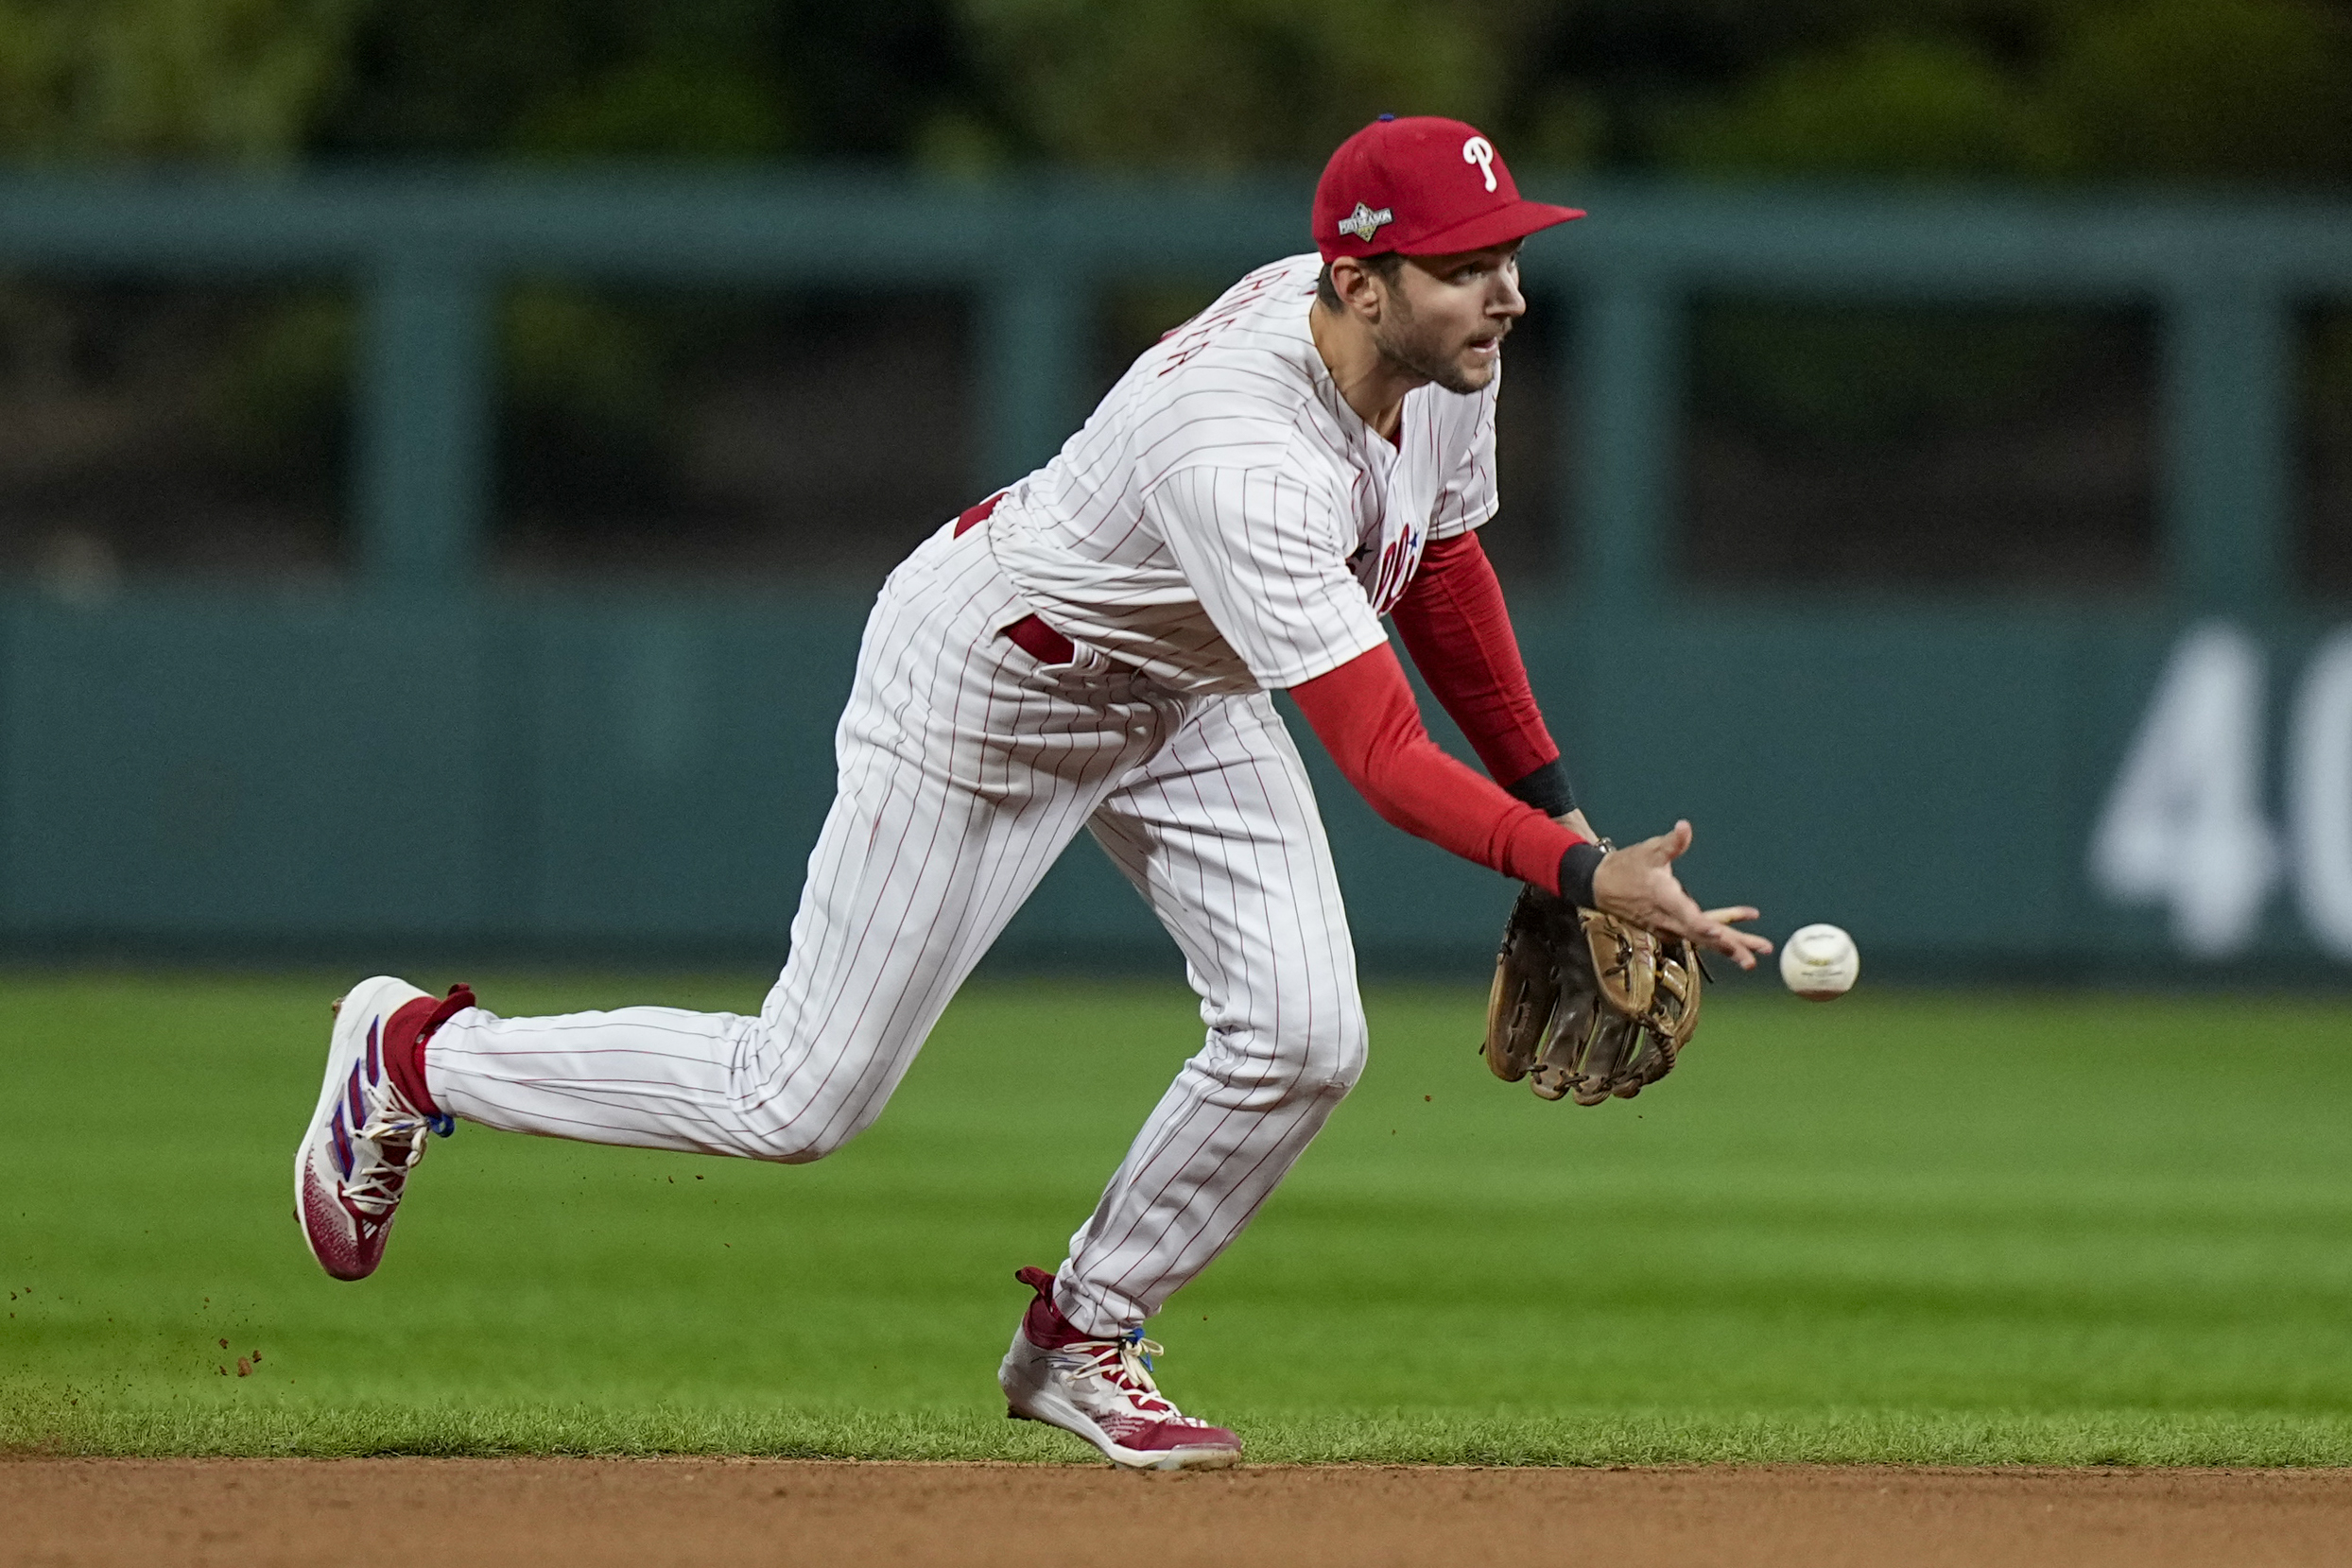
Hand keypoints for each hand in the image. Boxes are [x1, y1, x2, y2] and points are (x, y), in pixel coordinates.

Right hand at [1589, 819, 1773, 969]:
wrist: (1600, 885)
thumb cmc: (1625, 867)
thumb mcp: (1648, 851)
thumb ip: (1671, 843)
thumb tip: (1684, 827)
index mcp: (1664, 899)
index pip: (1686, 917)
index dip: (1703, 926)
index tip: (1718, 933)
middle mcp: (1667, 919)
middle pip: (1702, 937)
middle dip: (1728, 948)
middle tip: (1752, 959)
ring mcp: (1668, 927)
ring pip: (1702, 940)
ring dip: (1729, 947)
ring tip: (1755, 953)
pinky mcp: (1668, 928)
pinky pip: (1696, 935)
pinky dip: (1717, 937)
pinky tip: (1735, 935)